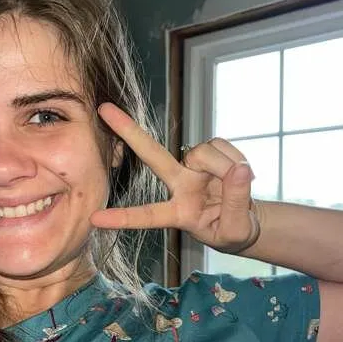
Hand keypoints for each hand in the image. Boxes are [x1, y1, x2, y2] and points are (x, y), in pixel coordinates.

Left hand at [91, 103, 260, 253]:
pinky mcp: (210, 152)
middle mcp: (179, 185)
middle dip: (129, 131)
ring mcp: (193, 166)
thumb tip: (239, 170)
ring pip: (203, 152)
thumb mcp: (236, 231)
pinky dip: (236, 158)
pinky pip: (222, 145)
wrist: (247, 219)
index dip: (123, 218)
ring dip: (226, 165)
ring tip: (242, 183)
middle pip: (152, 155)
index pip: (148, 216)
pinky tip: (243, 172)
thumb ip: (237, 203)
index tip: (95, 219)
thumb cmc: (233, 231)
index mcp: (178, 213)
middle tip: (103, 110)